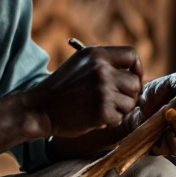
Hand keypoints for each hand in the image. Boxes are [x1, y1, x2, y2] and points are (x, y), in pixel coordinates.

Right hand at [23, 46, 142, 137]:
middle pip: (134, 82)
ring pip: (130, 102)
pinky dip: (109, 122)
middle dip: (128, 94)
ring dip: (119, 109)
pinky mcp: (101, 111)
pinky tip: (94, 118)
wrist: (39, 109)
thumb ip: (105, 64)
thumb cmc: (61, 89)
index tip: (132, 79)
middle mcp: (101, 70)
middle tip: (114, 100)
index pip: (131, 55)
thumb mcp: (81, 64)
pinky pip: (119, 118)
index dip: (136, 68)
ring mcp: (102, 90)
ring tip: (100, 108)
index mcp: (97, 55)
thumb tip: (134, 73)